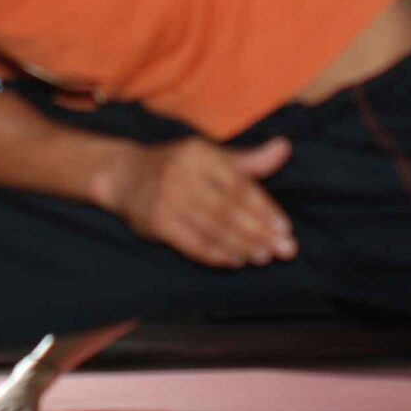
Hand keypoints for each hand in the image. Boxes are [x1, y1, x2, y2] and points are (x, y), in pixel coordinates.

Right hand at [102, 138, 296, 268]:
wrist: (125, 175)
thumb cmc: (176, 165)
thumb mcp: (210, 155)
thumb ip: (248, 160)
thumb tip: (285, 148)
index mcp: (200, 154)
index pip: (239, 185)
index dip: (264, 208)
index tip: (285, 228)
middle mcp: (182, 175)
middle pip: (229, 209)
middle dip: (260, 232)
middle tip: (284, 249)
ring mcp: (167, 200)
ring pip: (212, 228)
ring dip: (242, 245)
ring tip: (264, 257)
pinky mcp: (156, 223)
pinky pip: (191, 243)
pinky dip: (215, 255)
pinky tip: (235, 261)